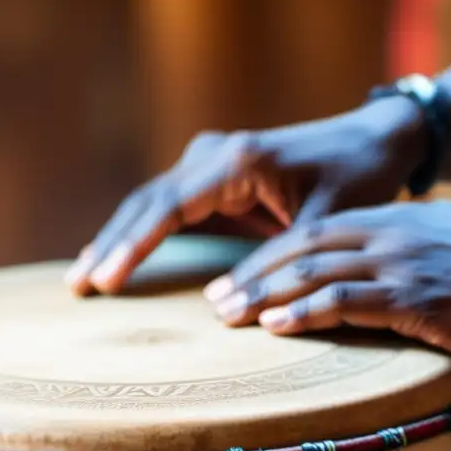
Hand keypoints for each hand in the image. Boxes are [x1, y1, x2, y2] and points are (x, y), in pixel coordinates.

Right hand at [64, 96, 425, 294]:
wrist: (374, 142)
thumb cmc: (357, 178)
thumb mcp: (326, 224)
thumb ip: (281, 263)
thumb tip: (225, 307)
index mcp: (238, 161)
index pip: (170, 205)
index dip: (135, 244)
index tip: (108, 279)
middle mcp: (215, 155)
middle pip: (147, 202)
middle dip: (111, 244)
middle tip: (77, 287)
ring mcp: (210, 164)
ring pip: (150, 204)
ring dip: (117, 239)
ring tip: (81, 279)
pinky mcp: (214, 180)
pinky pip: (167, 209)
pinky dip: (140, 235)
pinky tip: (115, 260)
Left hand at [203, 200, 450, 378]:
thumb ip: (420, 273)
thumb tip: (392, 302)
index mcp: (405, 224)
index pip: (321, 233)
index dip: (273, 255)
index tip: (242, 278)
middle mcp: (397, 235)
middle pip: (304, 246)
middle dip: (253, 272)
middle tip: (214, 298)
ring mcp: (407, 263)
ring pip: (314, 270)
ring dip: (263, 293)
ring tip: (225, 315)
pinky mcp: (421, 298)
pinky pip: (347, 300)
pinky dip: (304, 311)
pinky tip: (274, 324)